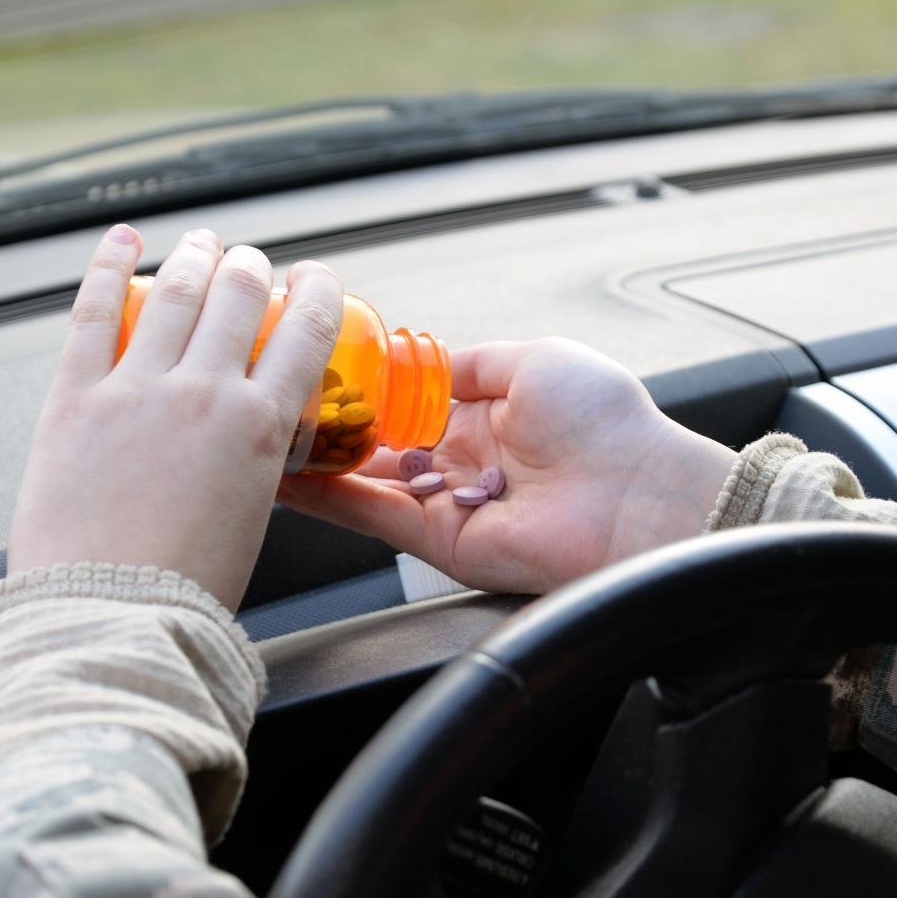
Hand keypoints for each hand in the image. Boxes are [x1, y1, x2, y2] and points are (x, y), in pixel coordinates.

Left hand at [8, 226, 343, 608]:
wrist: (110, 615)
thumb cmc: (183, 591)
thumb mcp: (253, 518)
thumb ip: (255, 467)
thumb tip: (248, 448)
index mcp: (259, 430)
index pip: (305, 334)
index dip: (316, 294)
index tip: (316, 280)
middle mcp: (203, 394)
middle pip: (237, 298)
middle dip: (250, 269)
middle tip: (252, 263)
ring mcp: (135, 389)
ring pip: (175, 295)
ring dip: (194, 258)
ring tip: (202, 243)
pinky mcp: (74, 398)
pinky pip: (94, 315)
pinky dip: (109, 269)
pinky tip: (122, 243)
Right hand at [276, 338, 734, 593]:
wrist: (641, 495)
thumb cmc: (608, 424)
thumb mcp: (535, 359)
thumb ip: (469, 362)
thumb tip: (423, 355)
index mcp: (490, 417)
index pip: (407, 404)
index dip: (362, 389)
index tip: (314, 368)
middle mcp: (465, 463)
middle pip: (378, 447)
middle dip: (328, 429)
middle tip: (269, 403)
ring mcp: (451, 504)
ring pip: (366, 484)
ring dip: (315, 464)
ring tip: (255, 437)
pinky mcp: (444, 542)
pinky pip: (376, 518)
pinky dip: (329, 499)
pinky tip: (285, 476)